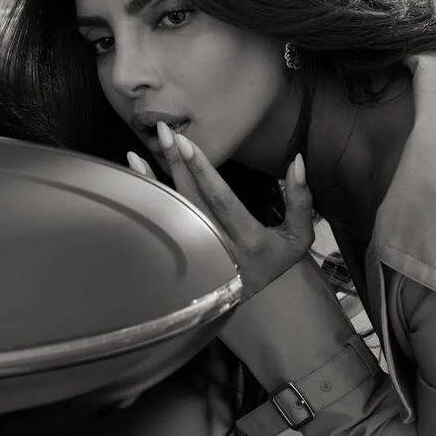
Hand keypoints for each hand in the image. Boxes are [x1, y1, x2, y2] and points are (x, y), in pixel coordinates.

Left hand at [126, 121, 315, 297]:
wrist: (256, 302)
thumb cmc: (276, 259)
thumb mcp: (298, 237)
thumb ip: (301, 200)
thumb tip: (298, 160)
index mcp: (249, 241)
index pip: (221, 200)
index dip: (202, 172)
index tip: (186, 144)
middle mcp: (218, 248)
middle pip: (191, 202)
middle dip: (176, 165)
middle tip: (164, 132)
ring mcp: (196, 255)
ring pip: (170, 214)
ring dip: (153, 182)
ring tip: (137, 152)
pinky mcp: (181, 255)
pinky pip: (160, 224)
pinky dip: (147, 199)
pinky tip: (134, 177)